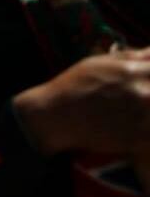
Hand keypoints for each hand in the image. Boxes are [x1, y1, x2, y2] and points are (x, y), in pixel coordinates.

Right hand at [14, 48, 149, 154]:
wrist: (55, 117)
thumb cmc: (74, 85)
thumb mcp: (99, 62)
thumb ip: (132, 56)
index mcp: (132, 72)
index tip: (145, 77)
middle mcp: (142, 95)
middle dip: (148, 91)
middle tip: (139, 93)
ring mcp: (142, 120)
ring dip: (148, 110)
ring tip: (133, 109)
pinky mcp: (138, 141)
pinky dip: (147, 130)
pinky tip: (132, 123)